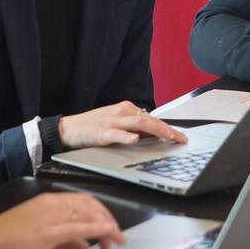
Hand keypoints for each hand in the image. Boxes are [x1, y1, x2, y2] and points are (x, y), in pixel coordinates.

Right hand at [0, 192, 125, 248]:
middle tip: (117, 236)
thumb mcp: (40, 237)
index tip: (111, 226)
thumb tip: (83, 244)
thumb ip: (64, 240)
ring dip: (106, 227)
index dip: (102, 212)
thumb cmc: (6, 239)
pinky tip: (105, 235)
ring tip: (114, 241)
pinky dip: (96, 230)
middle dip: (108, 219)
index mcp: (48, 201)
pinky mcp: (46, 232)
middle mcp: (51, 204)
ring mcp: (49, 216)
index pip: (84, 201)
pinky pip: (78, 227)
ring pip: (87, 214)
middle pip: (90, 205)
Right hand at [58, 101, 186, 147]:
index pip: (152, 118)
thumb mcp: (117, 123)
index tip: (181, 136)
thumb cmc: (93, 126)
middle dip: (167, 130)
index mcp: (127, 109)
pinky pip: (116, 134)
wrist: (69, 129)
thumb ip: (134, 126)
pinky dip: (126, 136)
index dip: (168, 127)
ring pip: (138, 124)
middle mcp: (122, 112)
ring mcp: (111, 121)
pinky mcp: (101, 132)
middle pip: (149, 119)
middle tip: (181, 139)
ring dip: (155, 130)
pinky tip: (135, 139)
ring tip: (168, 137)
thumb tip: (152, 130)